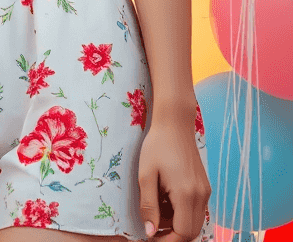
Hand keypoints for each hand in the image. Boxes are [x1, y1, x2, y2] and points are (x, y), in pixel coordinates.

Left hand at [138, 124, 211, 241]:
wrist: (175, 122)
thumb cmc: (157, 145)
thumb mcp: (146, 175)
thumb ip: (148, 206)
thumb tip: (150, 232)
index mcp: (187, 194)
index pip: (183, 233)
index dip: (167, 241)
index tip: (150, 237)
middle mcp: (201, 196)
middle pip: (191, 232)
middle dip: (172, 236)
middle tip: (152, 228)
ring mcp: (205, 191)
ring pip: (194, 222)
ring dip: (176, 224)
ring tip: (156, 209)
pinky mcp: (204, 186)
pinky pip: (195, 209)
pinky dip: (181, 213)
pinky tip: (165, 199)